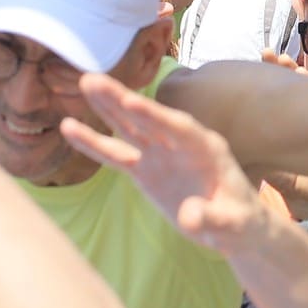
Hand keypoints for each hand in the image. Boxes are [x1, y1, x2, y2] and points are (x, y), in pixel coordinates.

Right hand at [62, 78, 276, 256]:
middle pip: (148, 118)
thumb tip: (189, 218)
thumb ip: (212, 219)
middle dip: (123, 100)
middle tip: (94, 80)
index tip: (131, 101)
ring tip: (84, 83)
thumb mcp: (233, 225)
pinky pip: (115, 154)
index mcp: (206, 148)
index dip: (154, 115)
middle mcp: (180, 144)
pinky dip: (93, 142)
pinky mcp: (145, 169)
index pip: (178, 128)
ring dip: (108, 107)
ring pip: (130, 127)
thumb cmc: (239, 222)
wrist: (234, 226)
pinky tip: (69, 127)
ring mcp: (161, 154)